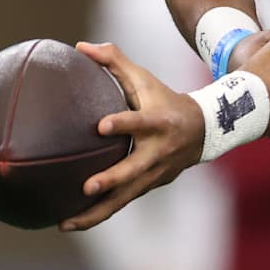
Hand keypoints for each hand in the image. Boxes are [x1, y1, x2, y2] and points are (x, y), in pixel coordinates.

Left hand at [60, 42, 205, 231]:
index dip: (122, 124)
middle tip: (87, 187)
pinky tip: (70, 222)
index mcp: (157, 122)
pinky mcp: (147, 187)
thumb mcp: (144, 78)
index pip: (139, 122)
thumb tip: (80, 46)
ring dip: (96, 212)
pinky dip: (97, 215)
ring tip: (65, 222)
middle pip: (133, 171)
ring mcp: (153, 175)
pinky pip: (120, 204)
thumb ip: (114, 60)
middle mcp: (157, 152)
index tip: (100, 125)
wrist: (204, 131)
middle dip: (111, 180)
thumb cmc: (164, 100)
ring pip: (124, 198)